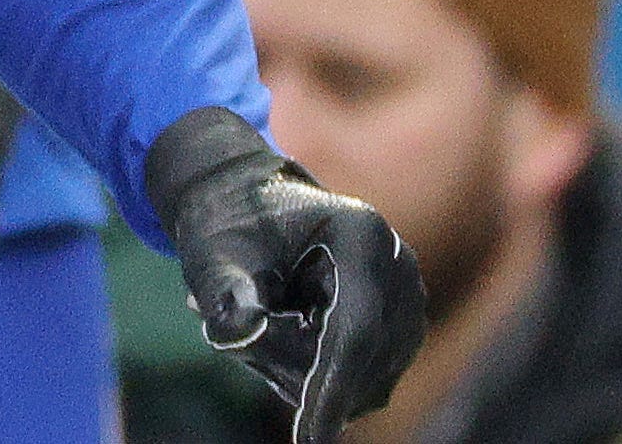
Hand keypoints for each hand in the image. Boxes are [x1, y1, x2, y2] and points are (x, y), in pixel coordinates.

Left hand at [146, 108, 424, 442]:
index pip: (355, 330)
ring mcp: (408, 296)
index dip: (331, 388)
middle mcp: (398, 265)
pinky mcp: (402, 324)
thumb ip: (225, 288)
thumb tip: (243, 330)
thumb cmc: (228, 223)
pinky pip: (366, 376)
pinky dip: (320, 370)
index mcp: (360, 235)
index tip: (308, 438)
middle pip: (362, 359)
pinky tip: (282, 329)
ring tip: (257, 321)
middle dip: (298, 371)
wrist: (248, 200)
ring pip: (367, 377)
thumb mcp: (213, 250)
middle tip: (235, 341)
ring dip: (305, 371)